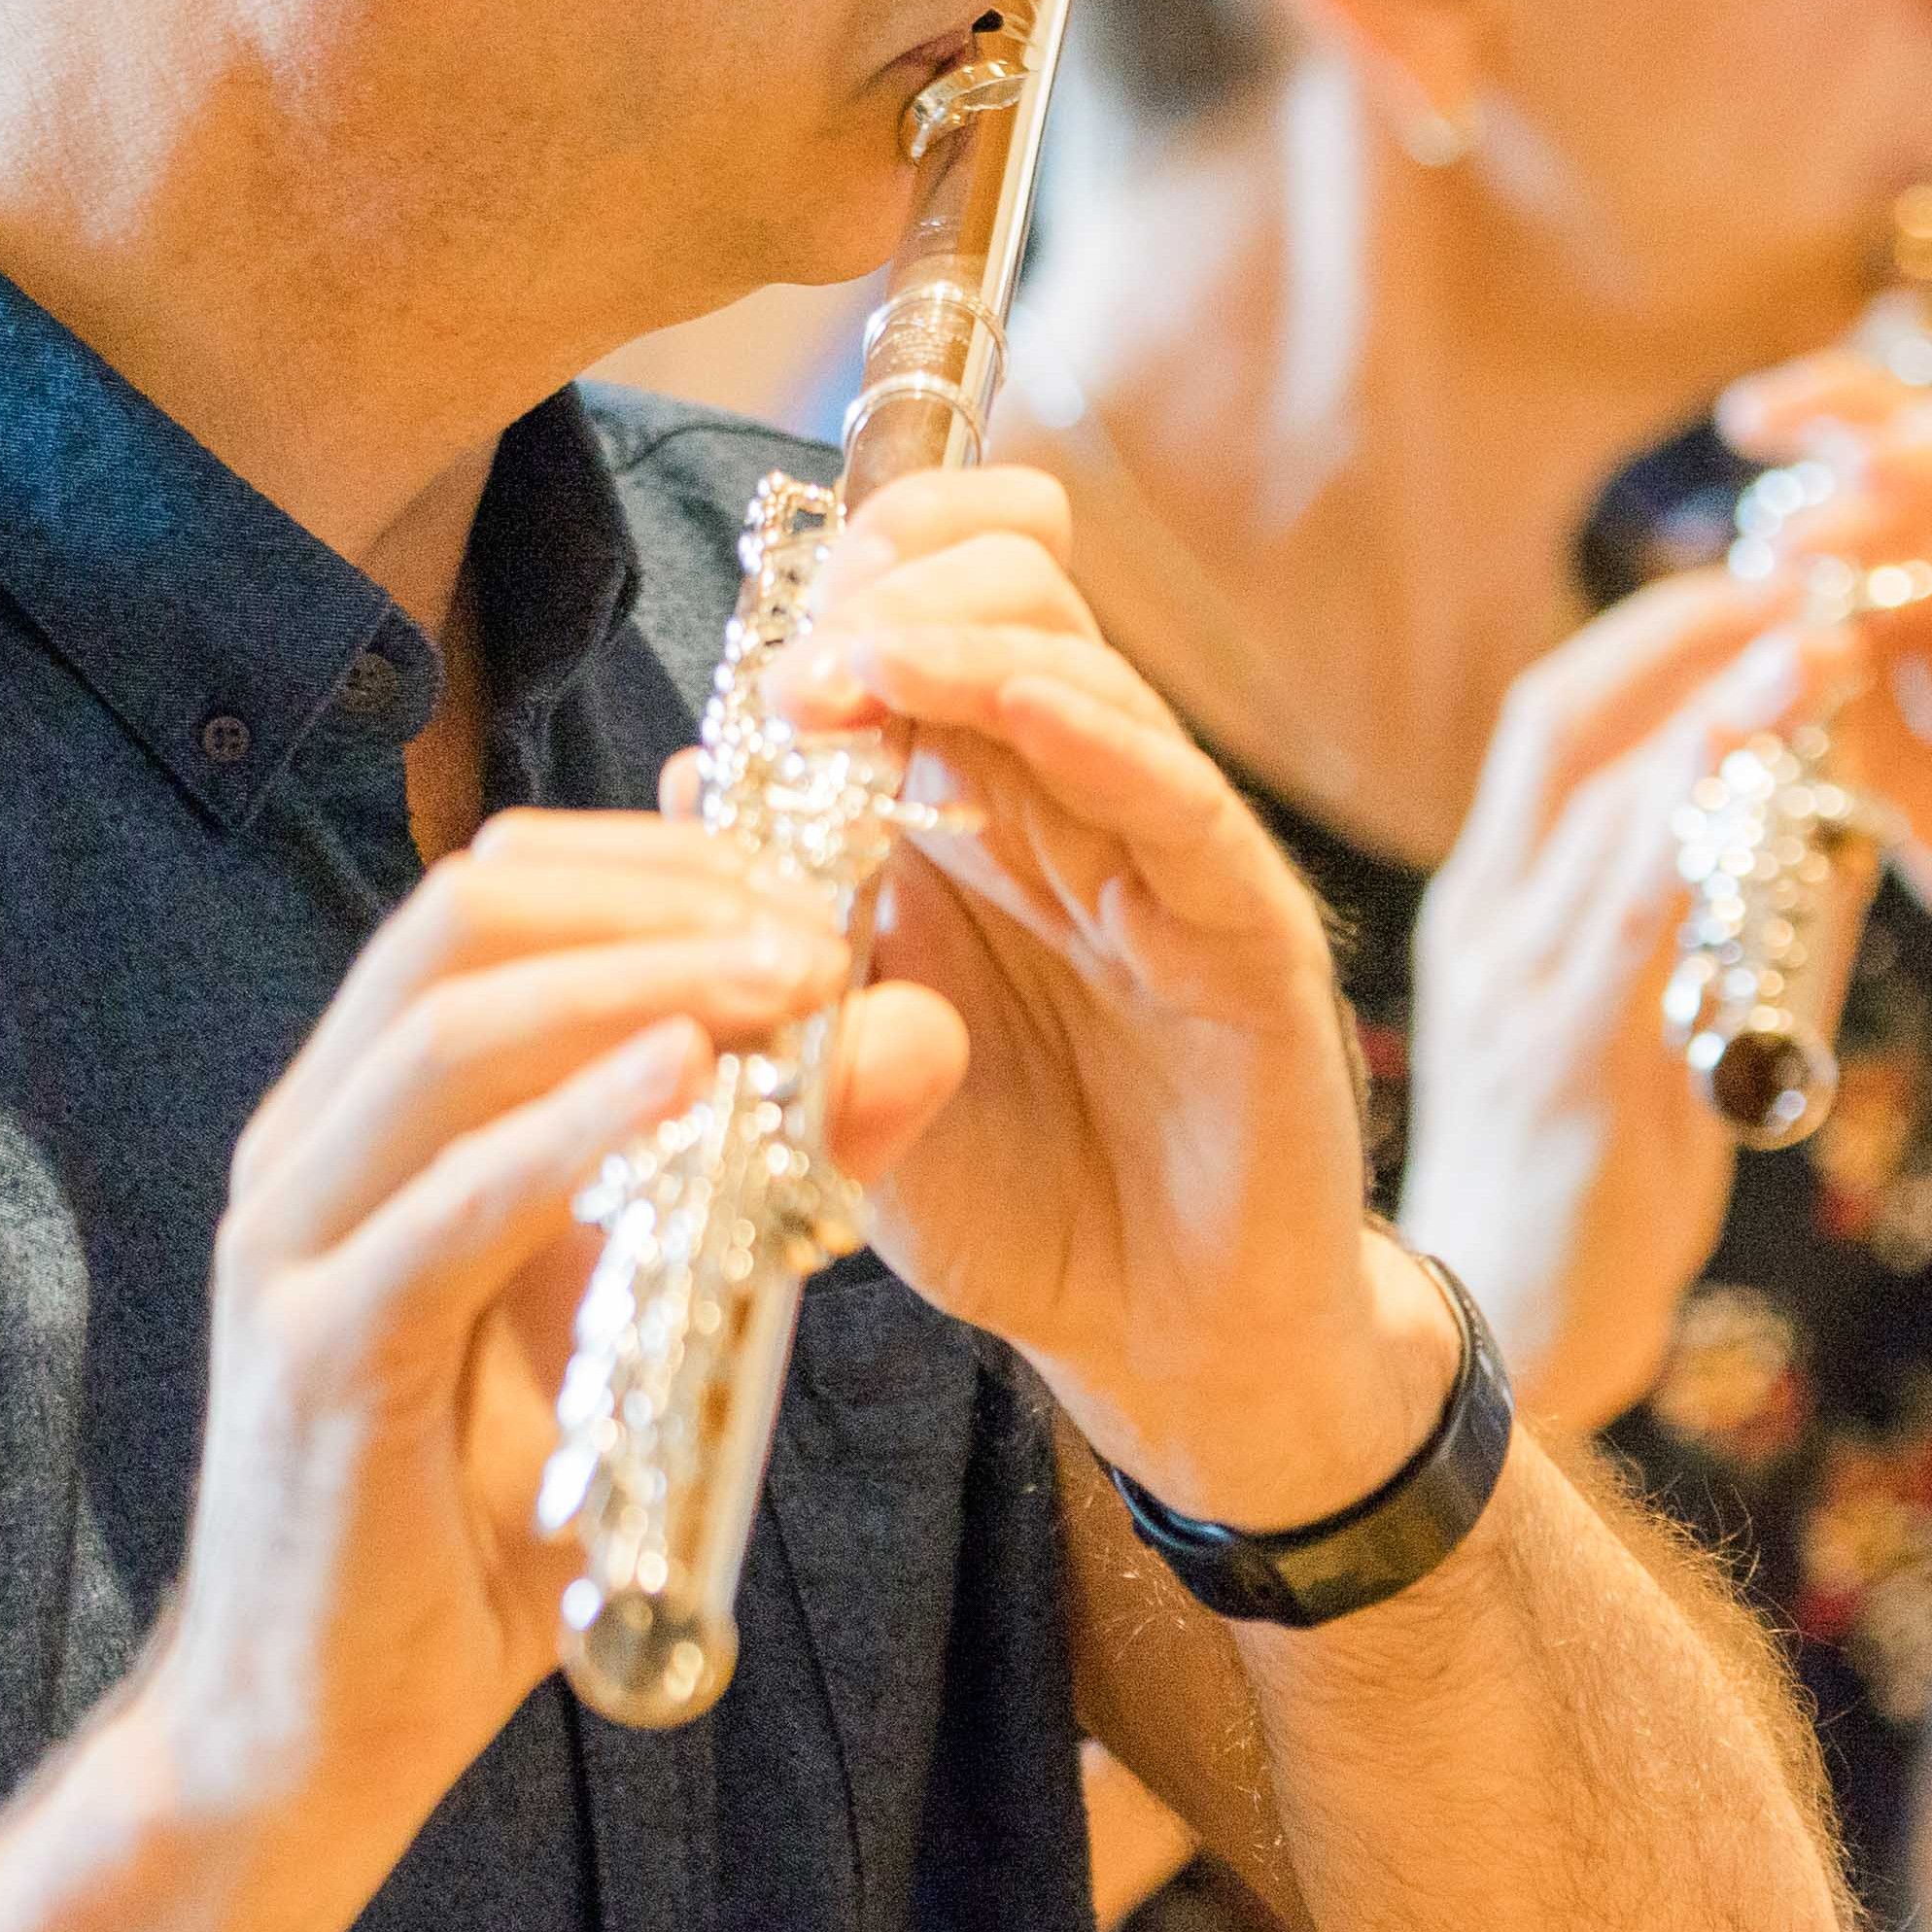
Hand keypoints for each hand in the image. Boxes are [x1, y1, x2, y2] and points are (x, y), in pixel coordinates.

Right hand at [152, 809, 883, 1827]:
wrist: (330, 1719)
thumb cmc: (485, 1510)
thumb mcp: (659, 1311)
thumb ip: (767, 1172)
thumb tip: (915, 1026)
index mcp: (376, 1112)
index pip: (501, 898)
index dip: (662, 859)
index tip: (822, 880)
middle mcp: (313, 1147)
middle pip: (465, 918)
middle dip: (658, 892)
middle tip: (820, 922)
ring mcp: (297, 1243)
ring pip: (448, 1029)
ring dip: (635, 979)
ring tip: (788, 976)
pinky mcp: (316, 1355)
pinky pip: (441, 1206)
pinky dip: (567, 1127)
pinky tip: (683, 1079)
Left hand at [775, 463, 1465, 1532]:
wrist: (1163, 1345)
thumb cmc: (1020, 1205)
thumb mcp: (856, 1067)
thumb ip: (790, 936)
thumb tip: (685, 776)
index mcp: (988, 820)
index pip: (943, 623)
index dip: (860, 587)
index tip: (763, 632)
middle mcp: (1083, 811)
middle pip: (1018, 602)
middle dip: (901, 592)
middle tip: (802, 661)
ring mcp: (1171, 858)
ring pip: (1086, 672)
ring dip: (964, 646)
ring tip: (857, 666)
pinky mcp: (1246, 928)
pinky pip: (1176, 800)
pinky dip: (1091, 735)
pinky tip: (1012, 707)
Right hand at [1397, 572, 1847, 1435]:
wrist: (1524, 1340)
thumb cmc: (1600, 1180)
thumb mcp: (1672, 1024)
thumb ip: (1737, 921)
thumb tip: (1849, 809)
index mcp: (1499, 897)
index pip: (1559, 714)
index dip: (1660, 625)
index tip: (1771, 566)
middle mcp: (1487, 919)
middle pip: (1565, 718)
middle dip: (1690, 629)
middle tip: (1814, 569)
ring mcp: (1508, 987)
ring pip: (1599, 806)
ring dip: (1718, 712)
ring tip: (1823, 641)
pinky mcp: (1554, 1066)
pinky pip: (1624, 929)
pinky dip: (1695, 845)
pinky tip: (1772, 790)